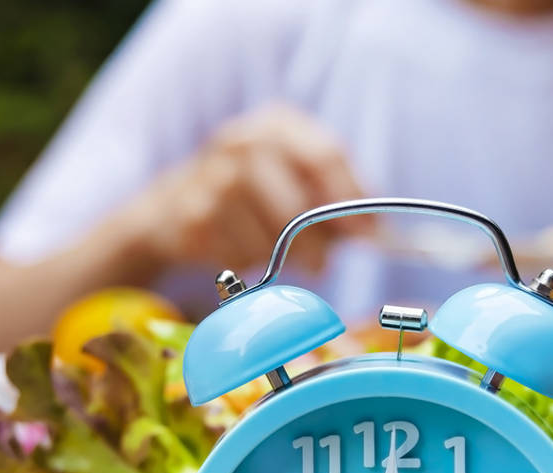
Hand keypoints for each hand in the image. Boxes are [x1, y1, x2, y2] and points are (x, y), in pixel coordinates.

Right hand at [126, 104, 371, 274]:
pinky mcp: (192, 216)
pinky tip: (241, 251)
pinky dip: (249, 263)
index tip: (370, 235)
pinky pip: (239, 255)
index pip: (327, 156)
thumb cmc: (254, 198)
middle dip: (316, 242)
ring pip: (268, 237)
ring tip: (277, 256)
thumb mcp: (298, 184)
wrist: (174, 207)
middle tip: (323, 266)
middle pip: (297, 203)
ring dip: (280, 258)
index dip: (353, 200)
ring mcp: (212, 176)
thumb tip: (378, 233)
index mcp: (278, 126)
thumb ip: (339, 203)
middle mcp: (242, 140)